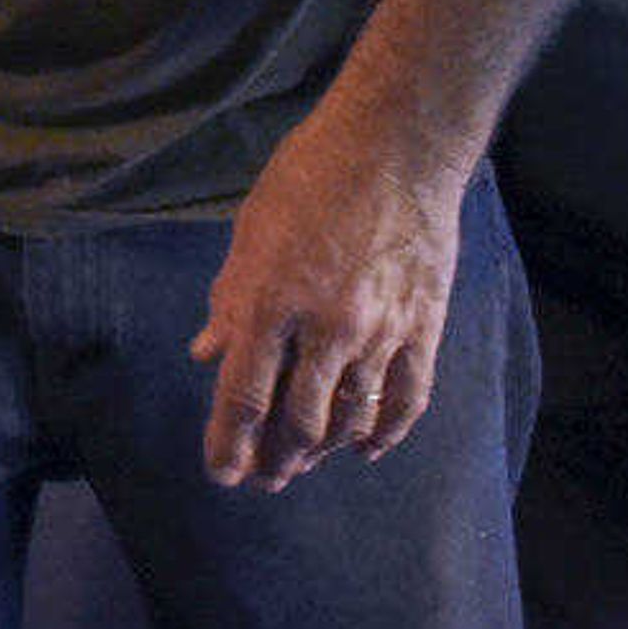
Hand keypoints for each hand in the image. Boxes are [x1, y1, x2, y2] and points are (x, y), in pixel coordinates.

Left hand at [187, 107, 464, 489]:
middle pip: (298, 422)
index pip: (243, 396)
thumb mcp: (250, 232)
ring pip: (349, 418)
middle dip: (275, 460)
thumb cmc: (308, 179)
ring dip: (323, 452)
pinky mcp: (422, 328)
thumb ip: (229, 299)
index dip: (230, 444)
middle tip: (263, 479)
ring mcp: (378, 332)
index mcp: (269, 301)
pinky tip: (367, 448)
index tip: (221, 474)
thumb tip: (205, 351)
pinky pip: (405, 399)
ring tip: (304, 467)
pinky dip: (386, 432)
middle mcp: (324, 327)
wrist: (394, 149)